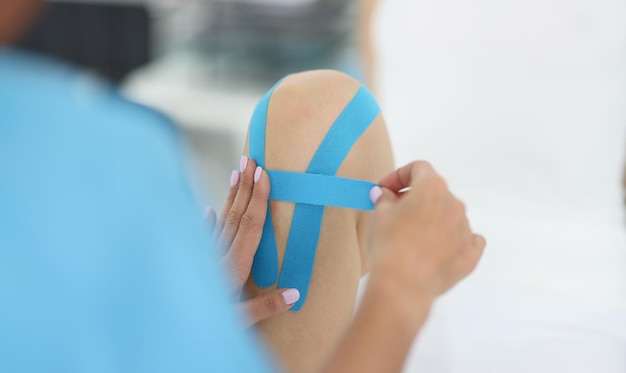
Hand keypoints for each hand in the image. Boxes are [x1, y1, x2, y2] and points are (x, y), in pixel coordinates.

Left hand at [206, 156, 299, 326]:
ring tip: (236, 173)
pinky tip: (208, 211)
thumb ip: (266, 306)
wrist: (168, 331)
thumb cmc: (204, 328)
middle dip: (245, 186)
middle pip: (236, 216)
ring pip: (221, 221)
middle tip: (250, 158)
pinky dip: (208, 223)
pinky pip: (204, 238)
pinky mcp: (195, 264)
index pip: (251, 226)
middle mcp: (219, 257)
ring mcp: (206, 258)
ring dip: (230, 197)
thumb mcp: (240, 322)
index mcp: (233, 268)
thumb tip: (295, 293)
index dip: (259, 198)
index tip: (263, 173)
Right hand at [367, 161, 485, 313]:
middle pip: (435, 192)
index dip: (398, 176)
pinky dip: (452, 240)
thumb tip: (386, 194)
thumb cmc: (390, 245)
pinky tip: (437, 248)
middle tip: (394, 211)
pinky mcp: (470, 253)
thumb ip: (385, 198)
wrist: (403, 284)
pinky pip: (466, 239)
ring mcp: (466, 229)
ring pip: (449, 215)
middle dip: (414, 198)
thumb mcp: (380, 214)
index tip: (385, 189)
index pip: (418, 169)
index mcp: (433, 187)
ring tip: (411, 237)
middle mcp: (454, 203)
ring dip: (432, 220)